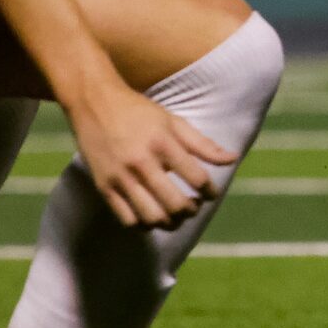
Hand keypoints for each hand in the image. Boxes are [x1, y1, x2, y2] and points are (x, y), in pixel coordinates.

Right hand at [67, 81, 237, 228]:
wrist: (94, 102)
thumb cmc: (139, 112)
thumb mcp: (173, 121)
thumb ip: (203, 144)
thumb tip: (232, 159)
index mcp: (163, 143)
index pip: (197, 178)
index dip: (210, 191)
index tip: (211, 193)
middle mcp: (141, 162)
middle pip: (175, 204)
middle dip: (191, 211)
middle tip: (194, 206)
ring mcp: (121, 177)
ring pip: (152, 217)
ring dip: (170, 223)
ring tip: (175, 215)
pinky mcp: (104, 187)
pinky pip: (127, 220)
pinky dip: (144, 225)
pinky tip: (152, 215)